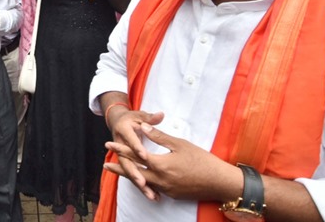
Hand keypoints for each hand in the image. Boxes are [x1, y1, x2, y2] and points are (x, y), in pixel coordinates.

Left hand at [104, 122, 241, 201]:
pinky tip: (142, 181)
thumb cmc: (201, 160)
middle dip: (119, 168)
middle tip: (105, 165)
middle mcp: (160, 180)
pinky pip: (155, 189)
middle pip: (134, 173)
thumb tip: (142, 128)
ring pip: (143, 182)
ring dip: (131, 177)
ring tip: (120, 173)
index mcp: (160, 165)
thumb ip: (159, 137)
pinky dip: (146, 184)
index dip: (121, 149)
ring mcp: (166, 190)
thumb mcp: (180, 144)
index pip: (135, 156)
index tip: (109, 144)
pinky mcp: (172, 195)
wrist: (219, 182)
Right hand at [106, 108, 164, 199]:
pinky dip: (141, 185)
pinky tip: (153, 195)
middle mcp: (120, 144)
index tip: (144, 155)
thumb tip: (161, 115)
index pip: (130, 140)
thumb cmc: (131, 118)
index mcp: (123, 130)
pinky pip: (133, 175)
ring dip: (138, 184)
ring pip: (129, 171)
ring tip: (151, 195)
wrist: (117, 122)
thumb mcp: (140, 115)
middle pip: (126, 161)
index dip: (136, 147)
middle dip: (134, 173)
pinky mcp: (126, 162)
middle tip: (143, 182)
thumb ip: (150, 118)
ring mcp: (122, 155)